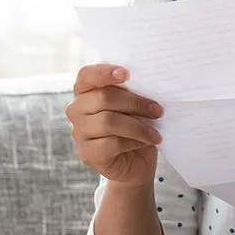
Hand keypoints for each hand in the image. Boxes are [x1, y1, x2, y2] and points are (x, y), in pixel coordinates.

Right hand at [66, 64, 163, 188]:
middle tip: (158, 110)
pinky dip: (133, 142)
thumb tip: (146, 82)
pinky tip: (145, 142)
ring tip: (155, 132)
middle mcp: (76, 110)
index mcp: (85, 91)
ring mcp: (79, 132)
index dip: (104, 72)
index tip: (127, 74)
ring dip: (138, 126)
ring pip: (108, 121)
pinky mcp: (87, 154)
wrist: (137, 162)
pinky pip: (111, 143)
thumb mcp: (133, 105)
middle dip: (135, 103)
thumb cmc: (134, 125)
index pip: (86, 75)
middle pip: (103, 98)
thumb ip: (130, 91)